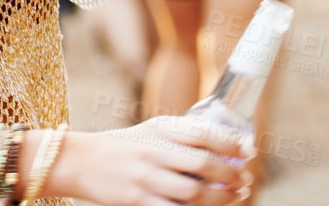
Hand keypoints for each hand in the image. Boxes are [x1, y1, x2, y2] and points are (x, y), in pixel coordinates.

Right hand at [51, 117, 251, 205]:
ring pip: (195, 193)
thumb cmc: (125, 147)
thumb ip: (182, 137)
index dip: (230, 143)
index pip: (203, 132)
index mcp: (159, 129)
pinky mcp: (138, 201)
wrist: (81, 161)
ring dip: (222, 198)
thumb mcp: (151, 132)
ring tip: (235, 196)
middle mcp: (154, 151)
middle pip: (204, 165)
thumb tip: (228, 148)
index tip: (247, 151)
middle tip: (243, 179)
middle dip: (231, 175)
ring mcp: (145, 178)